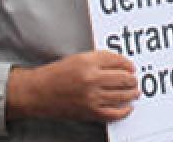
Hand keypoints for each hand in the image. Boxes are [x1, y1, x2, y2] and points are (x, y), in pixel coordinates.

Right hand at [7, 50, 137, 122]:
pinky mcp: (90, 111)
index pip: (117, 61)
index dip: (128, 64)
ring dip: (132, 94)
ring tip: (134, 92)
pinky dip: (124, 111)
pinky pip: (113, 113)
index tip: (131, 67)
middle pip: (123, 78)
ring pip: (122, 95)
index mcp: (88, 62)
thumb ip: (98, 60)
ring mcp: (92, 97)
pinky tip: (127, 107)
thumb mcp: (77, 59)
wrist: (38, 93)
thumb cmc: (56, 74)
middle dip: (132, 80)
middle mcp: (92, 79)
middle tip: (134, 80)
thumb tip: (119, 65)